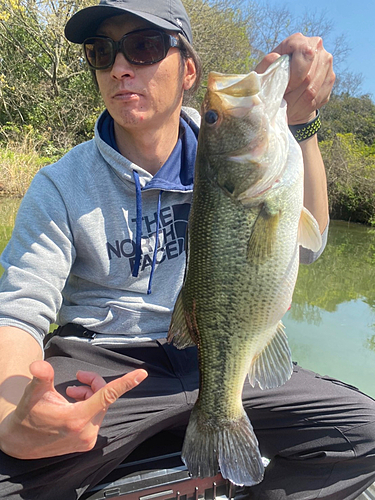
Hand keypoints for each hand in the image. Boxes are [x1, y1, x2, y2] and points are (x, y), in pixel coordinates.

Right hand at [0, 360, 147, 458]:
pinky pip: (96, 416)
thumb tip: (38, 365)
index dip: (126, 383)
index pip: (107, 396)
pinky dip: (88, 406)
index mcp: (77, 419)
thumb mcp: (33, 393)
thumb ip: (41, 377)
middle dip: (92, 383)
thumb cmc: (28, 415)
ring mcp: (87, 439)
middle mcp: (86, 432)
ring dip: (89, 395)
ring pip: (100, 406)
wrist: (19, 442)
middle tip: (79, 377)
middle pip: (102, 397)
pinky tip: (73, 404)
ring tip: (71, 392)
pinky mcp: (86, 443)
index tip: (142, 373)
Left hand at [255, 33, 334, 124]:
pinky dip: (305, 108)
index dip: (294, 76)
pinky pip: (319, 98)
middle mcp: (316, 47)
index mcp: (298, 41)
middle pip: (309, 76)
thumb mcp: (264, 72)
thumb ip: (266, 65)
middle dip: (293, 93)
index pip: (305, 54)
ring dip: (298, 103)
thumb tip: (274, 57)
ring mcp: (326, 63)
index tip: (284, 89)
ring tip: (287, 107)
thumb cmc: (272, 77)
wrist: (286, 89)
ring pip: (314, 90)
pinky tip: (296, 108)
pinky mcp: (330, 78)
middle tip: (283, 101)